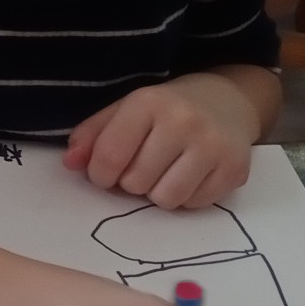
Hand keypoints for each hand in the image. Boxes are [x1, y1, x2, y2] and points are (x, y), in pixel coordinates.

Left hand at [65, 74, 257, 207]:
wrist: (228, 101)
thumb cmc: (166, 110)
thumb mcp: (125, 111)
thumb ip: (92, 135)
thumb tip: (69, 163)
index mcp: (149, 102)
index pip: (109, 157)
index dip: (100, 174)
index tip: (106, 172)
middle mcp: (183, 121)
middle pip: (136, 182)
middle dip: (131, 182)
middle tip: (143, 166)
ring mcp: (213, 146)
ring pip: (165, 199)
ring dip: (158, 193)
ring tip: (164, 172)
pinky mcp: (234, 169)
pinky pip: (193, 204)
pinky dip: (185, 197)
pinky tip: (190, 175)